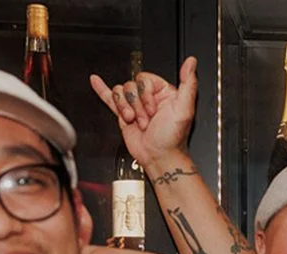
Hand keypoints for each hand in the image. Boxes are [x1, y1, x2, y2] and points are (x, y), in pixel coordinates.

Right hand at [89, 56, 199, 170]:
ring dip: (126, 109)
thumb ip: (188, 83)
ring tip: (135, 121)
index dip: (145, 94)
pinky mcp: (123, 114)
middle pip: (131, 86)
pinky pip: (110, 98)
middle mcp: (148, 97)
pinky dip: (102, 89)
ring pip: (120, 92)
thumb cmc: (173, 138)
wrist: (159, 157)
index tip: (153, 109)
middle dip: (136, 105)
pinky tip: (96, 81)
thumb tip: (191, 62)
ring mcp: (135, 105)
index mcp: (163, 92)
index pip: (144, 79)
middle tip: (146, 120)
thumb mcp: (185, 108)